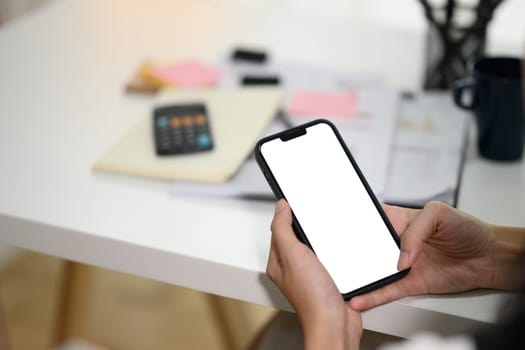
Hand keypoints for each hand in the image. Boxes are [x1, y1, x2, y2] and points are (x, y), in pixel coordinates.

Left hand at [267, 200, 361, 349]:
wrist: (336, 324)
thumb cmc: (313, 298)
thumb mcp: (293, 254)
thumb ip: (283, 229)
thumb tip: (280, 207)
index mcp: (279, 261)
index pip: (279, 229)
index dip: (287, 213)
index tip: (296, 199)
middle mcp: (293, 268)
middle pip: (298, 236)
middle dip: (307, 224)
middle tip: (314, 210)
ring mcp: (312, 273)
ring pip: (316, 246)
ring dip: (324, 237)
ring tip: (328, 227)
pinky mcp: (329, 278)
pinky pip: (331, 257)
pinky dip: (336, 250)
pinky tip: (341, 247)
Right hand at [350, 201, 496, 310]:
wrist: (488, 257)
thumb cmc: (467, 229)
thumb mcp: (439, 214)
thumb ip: (416, 231)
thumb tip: (402, 257)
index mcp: (399, 220)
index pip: (371, 220)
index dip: (356, 222)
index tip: (342, 227)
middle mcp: (397, 243)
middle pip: (368, 247)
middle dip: (352, 252)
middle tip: (339, 257)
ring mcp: (402, 264)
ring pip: (375, 271)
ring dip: (361, 276)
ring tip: (346, 280)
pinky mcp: (411, 284)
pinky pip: (388, 291)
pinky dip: (373, 296)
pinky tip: (361, 298)